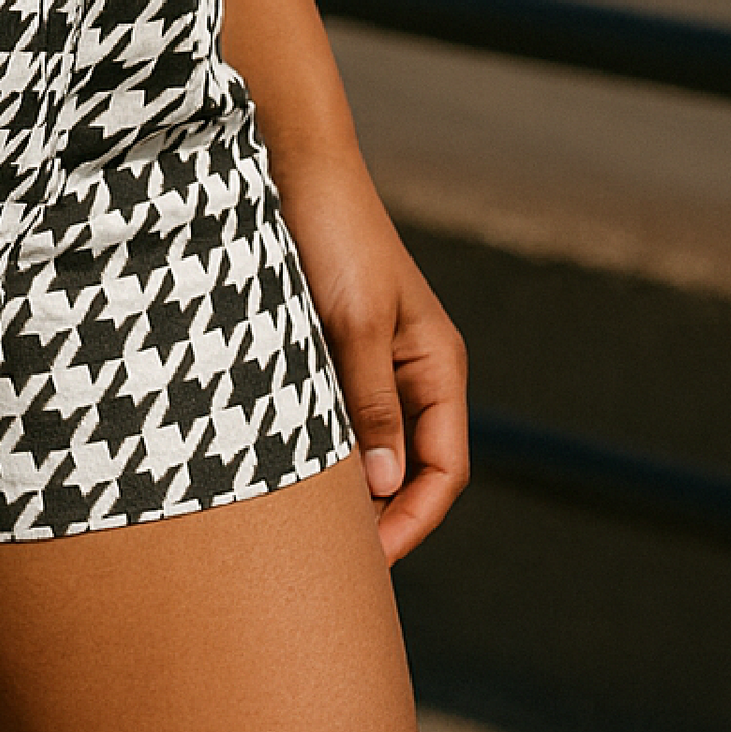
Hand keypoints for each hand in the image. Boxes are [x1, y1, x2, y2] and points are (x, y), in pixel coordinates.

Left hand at [269, 145, 467, 563]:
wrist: (295, 166)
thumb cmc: (334, 235)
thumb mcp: (354, 323)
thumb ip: (371, 402)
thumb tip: (385, 483)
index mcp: (436, 367)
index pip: (443, 470)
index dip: (413, 521)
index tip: (371, 563)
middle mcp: (412, 372)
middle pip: (410, 469)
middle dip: (381, 518)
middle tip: (333, 565)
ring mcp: (373, 363)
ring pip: (372, 447)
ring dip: (348, 486)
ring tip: (306, 529)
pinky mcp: (334, 351)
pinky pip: (338, 418)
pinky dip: (322, 450)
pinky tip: (286, 471)